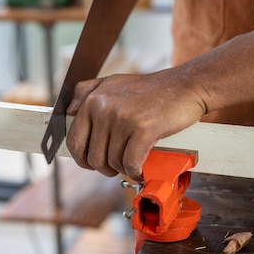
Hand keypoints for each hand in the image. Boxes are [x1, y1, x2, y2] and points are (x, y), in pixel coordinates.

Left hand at [65, 69, 205, 181]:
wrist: (185, 86)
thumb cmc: (151, 90)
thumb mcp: (114, 83)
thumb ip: (87, 92)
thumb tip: (68, 111)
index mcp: (93, 99)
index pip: (74, 140)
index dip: (83, 159)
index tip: (94, 162)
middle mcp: (103, 107)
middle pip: (93, 157)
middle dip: (105, 167)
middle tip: (118, 165)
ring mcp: (122, 118)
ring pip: (113, 163)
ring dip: (125, 168)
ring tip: (135, 160)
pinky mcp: (142, 129)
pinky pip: (131, 163)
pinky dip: (137, 171)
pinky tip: (143, 168)